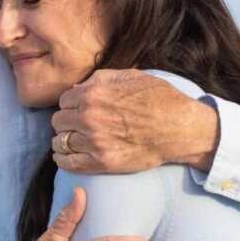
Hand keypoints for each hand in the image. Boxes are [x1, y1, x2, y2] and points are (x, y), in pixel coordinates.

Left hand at [50, 70, 219, 174]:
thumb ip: (100, 79)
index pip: (64, 100)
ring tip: (72, 140)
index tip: (78, 108)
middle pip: (58, 121)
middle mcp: (89, 118)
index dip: (71, 104)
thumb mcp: (130, 76)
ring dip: (64, 140)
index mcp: (93, 94)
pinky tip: (67, 156)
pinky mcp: (102, 163)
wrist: (180, 128)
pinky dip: (63, 160)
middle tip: (75, 124)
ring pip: (60, 142)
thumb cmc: (159, 99)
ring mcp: (94, 142)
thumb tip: (77, 87)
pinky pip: (68, 164)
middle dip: (66, 121)